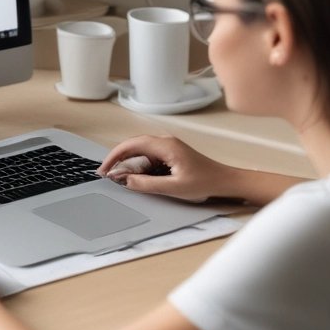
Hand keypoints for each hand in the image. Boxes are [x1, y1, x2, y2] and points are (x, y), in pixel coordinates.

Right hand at [98, 134, 237, 202]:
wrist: (225, 181)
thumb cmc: (205, 182)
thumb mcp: (174, 187)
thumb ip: (147, 184)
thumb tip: (125, 180)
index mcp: (165, 145)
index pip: (132, 145)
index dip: (115, 156)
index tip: (105, 168)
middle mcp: (164, 142)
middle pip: (133, 146)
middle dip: (118, 160)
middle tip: (107, 174)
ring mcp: (167, 148)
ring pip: (140, 153)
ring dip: (130, 165)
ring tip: (123, 180)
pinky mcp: (169, 155)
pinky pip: (148, 158)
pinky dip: (140, 168)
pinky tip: (139, 179)